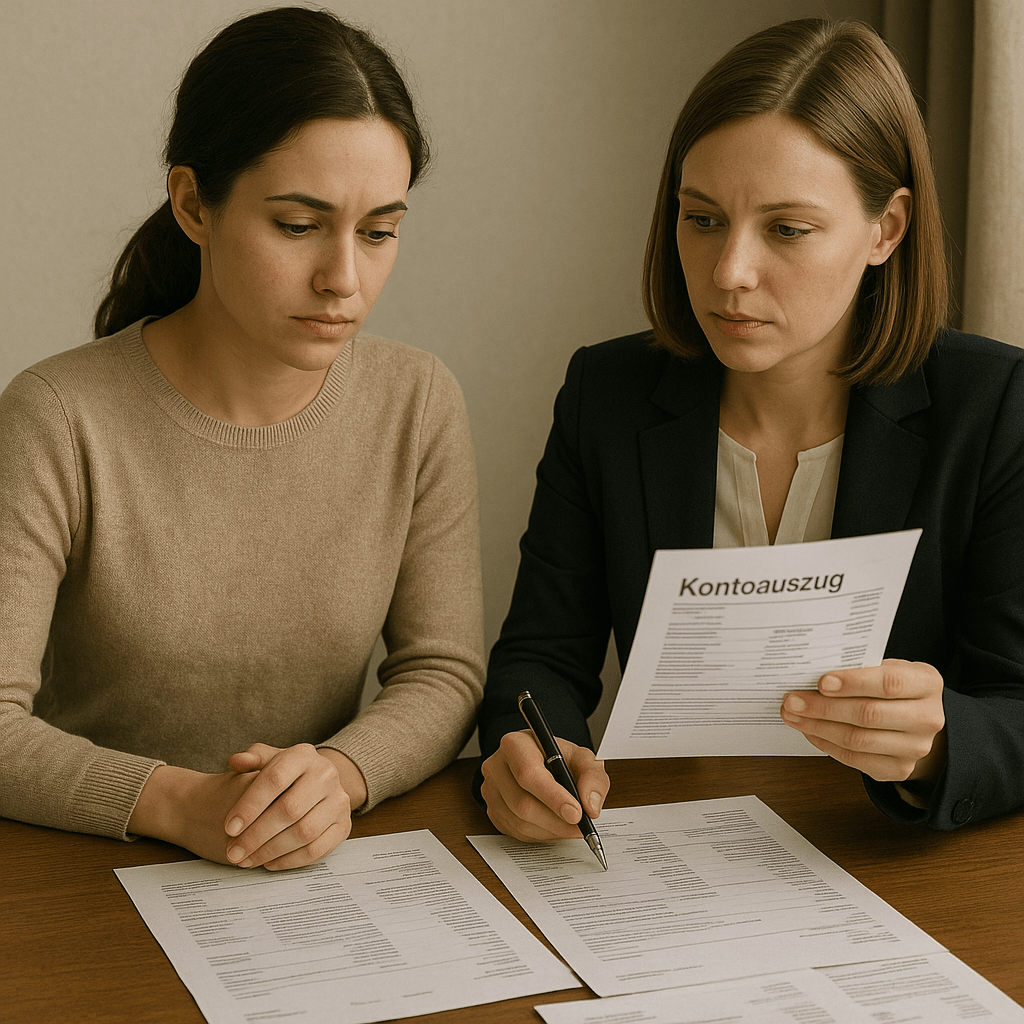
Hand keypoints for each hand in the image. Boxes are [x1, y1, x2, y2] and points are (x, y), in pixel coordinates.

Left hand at [129, 743, 363, 867]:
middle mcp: (326, 773)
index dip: (249, 804)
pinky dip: (291, 861)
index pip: (275, 777)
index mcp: (303, 753)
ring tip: (244, 862)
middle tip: (231, 853)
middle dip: (256, 835)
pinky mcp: (344, 826)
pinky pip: (319, 849)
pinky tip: (267, 865)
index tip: (227, 827)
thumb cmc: (276, 775)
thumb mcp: (261, 760)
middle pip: (289, 809)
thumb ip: (250, 758)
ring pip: (304, 832)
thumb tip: (235, 758)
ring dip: (270, 851)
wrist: (313, 784)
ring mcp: (338, 800)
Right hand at [480, 729, 609, 841]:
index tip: (576, 813)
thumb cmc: (559, 758)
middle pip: (522, 803)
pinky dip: (540, 835)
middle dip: (556, 821)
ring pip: (519, 822)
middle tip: (580, 827)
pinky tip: (554, 826)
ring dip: (550, 830)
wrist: (542, 761)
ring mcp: (491, 790)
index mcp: (515, 744)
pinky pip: (515, 832)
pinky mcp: (492, 810)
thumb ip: (593, 777)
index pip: (529, 774)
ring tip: (570, 826)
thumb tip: (590, 806)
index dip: (553, 797)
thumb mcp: (583, 758)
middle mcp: (496, 766)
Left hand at [780, 659, 945, 785]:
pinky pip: (855, 759)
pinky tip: (809, 731)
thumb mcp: (887, 667)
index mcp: (926, 683)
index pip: (889, 683)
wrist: (918, 719)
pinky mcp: (899, 769)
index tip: (821, 682)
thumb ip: (859, 668)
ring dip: (818, 727)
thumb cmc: (895, 687)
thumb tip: (812, 671)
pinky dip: (826, 744)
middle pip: (869, 714)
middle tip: (792, 700)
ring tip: (793, 716)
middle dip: (823, 707)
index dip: (853, 683)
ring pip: (858, 740)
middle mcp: (927, 718)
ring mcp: (915, 747)